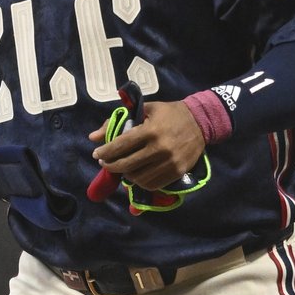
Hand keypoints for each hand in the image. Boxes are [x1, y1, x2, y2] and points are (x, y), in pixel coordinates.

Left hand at [88, 100, 205, 190]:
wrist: (201, 121)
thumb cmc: (170, 113)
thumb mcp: (145, 110)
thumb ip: (119, 121)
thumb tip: (93, 137)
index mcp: (150, 130)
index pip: (121, 146)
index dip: (105, 152)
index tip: (97, 154)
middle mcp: (159, 148)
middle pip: (127, 165)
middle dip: (111, 165)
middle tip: (105, 163)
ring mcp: (169, 162)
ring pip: (139, 178)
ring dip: (126, 175)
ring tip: (123, 168)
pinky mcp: (177, 171)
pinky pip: (153, 184)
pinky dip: (141, 182)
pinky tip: (137, 175)